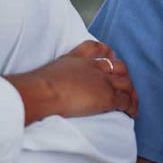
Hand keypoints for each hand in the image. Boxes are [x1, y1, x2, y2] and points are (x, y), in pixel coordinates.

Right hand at [4, 40, 138, 124]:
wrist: (41, 92)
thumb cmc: (33, 88)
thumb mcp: (39, 77)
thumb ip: (42, 80)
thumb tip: (28, 89)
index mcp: (75, 59)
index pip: (96, 49)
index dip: (106, 53)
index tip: (111, 56)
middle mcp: (92, 67)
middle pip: (116, 66)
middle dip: (123, 74)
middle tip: (126, 83)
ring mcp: (102, 81)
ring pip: (125, 84)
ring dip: (131, 93)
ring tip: (133, 102)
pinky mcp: (107, 97)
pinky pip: (125, 101)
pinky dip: (131, 106)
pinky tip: (132, 113)